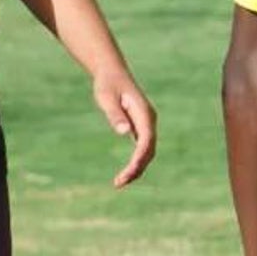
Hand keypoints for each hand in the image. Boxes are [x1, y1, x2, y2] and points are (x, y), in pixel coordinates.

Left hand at [92, 69, 156, 187]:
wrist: (112, 72)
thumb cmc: (107, 84)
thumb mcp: (106, 98)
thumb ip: (115, 115)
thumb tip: (124, 132)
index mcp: (144, 113)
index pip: (146, 141)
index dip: (138, 159)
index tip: (126, 174)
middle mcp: (149, 119)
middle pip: (149, 149)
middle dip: (137, 168)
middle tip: (118, 183)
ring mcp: (146, 123)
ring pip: (148, 151)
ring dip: (138, 167)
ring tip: (120, 182)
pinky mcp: (141, 126)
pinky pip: (143, 147)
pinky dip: (137, 161)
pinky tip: (126, 171)